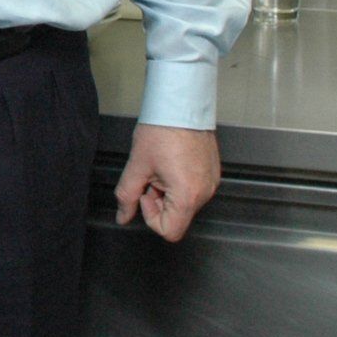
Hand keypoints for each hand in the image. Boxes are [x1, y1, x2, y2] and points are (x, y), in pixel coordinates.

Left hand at [113, 124, 219, 242]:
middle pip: (177, 217)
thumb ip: (127, 196)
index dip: (151, 216)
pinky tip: (170, 163)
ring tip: (161, 167)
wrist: (181, 104)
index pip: (170, 231)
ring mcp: (211, 183)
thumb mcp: (137, 165)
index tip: (145, 193)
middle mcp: (205, 192)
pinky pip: (193, 190)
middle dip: (158, 201)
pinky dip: (178, 183)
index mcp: (188, 195)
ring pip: (184, 204)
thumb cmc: (162, 129)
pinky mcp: (213, 173)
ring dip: (167, 192)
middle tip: (150, 176)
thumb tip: (123, 216)